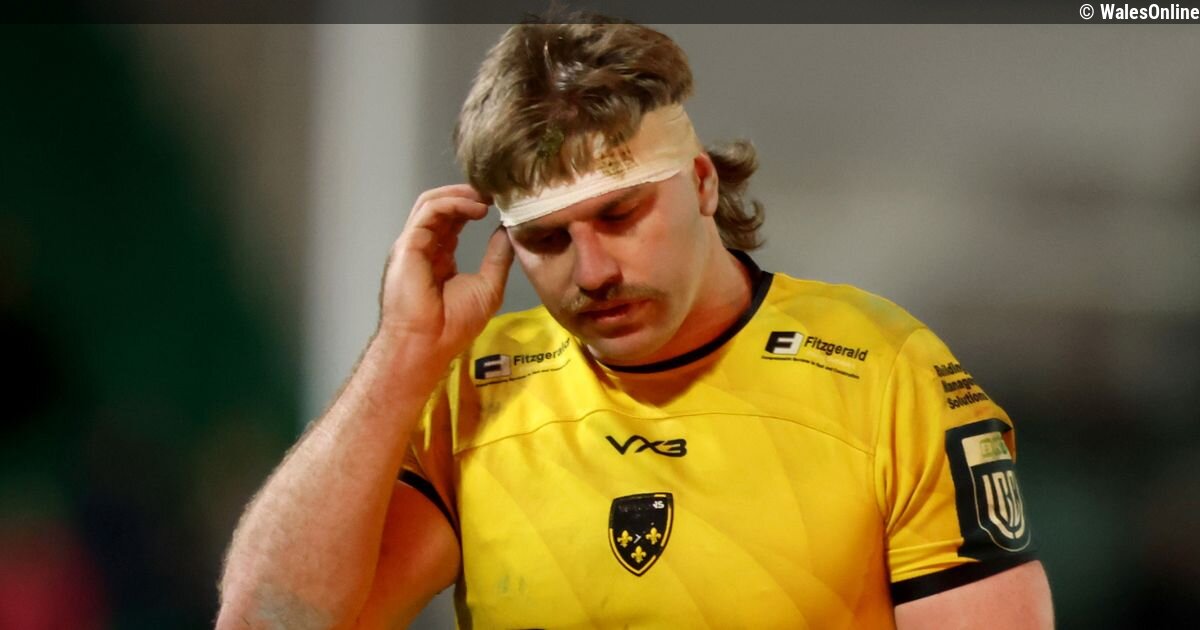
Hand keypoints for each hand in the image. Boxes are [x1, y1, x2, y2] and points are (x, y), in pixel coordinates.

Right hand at [376, 184, 513, 360]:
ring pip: (431, 203)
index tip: (499, 202)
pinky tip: (475, 207)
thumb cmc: (454, 323)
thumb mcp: (488, 286)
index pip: (453, 221)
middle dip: (467, 194)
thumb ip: (497, 257)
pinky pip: (429, 212)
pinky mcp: (408, 243)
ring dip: (460, 194)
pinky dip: (452, 203)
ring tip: (486, 197)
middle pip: (441, 207)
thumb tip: (508, 231)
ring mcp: (414, 244)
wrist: (428, 343)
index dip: (473, 207)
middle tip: (494, 191)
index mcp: (440, 257)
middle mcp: (425, 247)